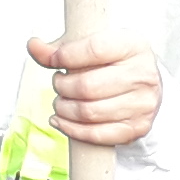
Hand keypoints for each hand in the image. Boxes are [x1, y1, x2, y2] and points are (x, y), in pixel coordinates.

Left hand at [33, 26, 161, 150]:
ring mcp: (142, 104)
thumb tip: (34, 46)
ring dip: (64, 109)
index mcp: (133, 46)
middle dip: (62, 87)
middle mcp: (142, 75)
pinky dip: (71, 129)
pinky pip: (96, 135)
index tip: (52, 61)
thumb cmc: (116, 62)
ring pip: (88, 112)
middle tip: (58, 84)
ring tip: (61, 102)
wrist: (146, 83)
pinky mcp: (137, 128)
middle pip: (87, 86)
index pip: (93, 50)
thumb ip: (62, 46)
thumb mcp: (94, 44)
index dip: (65, 57)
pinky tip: (62, 120)